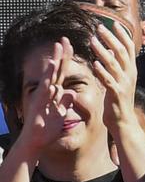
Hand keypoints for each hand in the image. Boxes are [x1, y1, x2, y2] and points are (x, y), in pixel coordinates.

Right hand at [14, 37, 73, 152]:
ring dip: (54, 62)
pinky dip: (49, 80)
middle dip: (60, 55)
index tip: (73, 47)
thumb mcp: (61, 113)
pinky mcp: (40, 103)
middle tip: (64, 39)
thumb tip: (71, 92)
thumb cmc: (47, 129)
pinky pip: (46, 90)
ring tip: (59, 47)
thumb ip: (65, 102)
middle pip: (57, 70)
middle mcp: (48, 92)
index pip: (63, 73)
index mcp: (55, 93)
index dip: (67, 61)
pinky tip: (53, 69)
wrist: (35, 142)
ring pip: (50, 76)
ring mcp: (43, 96)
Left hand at [89, 24, 138, 133]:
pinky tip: (94, 64)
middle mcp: (130, 74)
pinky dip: (102, 71)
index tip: (113, 24)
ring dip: (102, 51)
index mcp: (131, 70)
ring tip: (92, 41)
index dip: (122, 35)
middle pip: (121, 52)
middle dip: (111, 38)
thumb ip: (116, 65)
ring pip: (114, 64)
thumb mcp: (120, 80)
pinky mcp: (116, 94)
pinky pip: (108, 80)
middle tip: (100, 27)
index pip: (129, 48)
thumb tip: (109, 49)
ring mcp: (124, 84)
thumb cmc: (119, 101)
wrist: (124, 121)